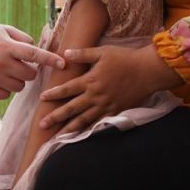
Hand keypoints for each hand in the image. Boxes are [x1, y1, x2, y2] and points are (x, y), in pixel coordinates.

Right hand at [0, 23, 60, 99]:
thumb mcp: (2, 29)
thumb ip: (21, 38)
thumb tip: (36, 48)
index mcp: (7, 47)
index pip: (35, 54)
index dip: (50, 59)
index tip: (63, 64)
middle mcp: (2, 63)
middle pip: (30, 75)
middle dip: (29, 71)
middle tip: (20, 64)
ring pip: (20, 87)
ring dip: (18, 80)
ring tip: (6, 70)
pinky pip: (6, 95)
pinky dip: (6, 89)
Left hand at [39, 46, 177, 134]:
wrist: (147, 71)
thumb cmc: (125, 59)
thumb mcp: (103, 52)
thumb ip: (83, 54)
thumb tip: (65, 54)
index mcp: (90, 80)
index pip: (67, 89)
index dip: (54, 94)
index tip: (42, 99)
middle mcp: (95, 95)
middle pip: (71, 108)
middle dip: (55, 117)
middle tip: (42, 125)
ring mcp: (105, 106)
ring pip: (83, 120)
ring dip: (68, 129)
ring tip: (57, 137)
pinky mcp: (115, 112)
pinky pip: (98, 123)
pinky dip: (88, 130)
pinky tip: (80, 137)